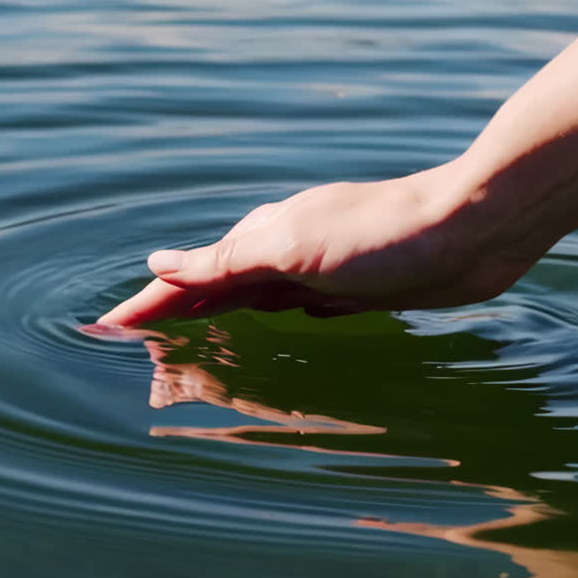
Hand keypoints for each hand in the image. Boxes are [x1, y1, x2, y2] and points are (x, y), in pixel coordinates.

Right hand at [97, 160, 537, 325]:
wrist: (472, 228)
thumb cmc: (382, 233)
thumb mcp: (292, 246)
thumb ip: (226, 259)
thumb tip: (157, 260)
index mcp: (264, 239)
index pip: (190, 279)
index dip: (149, 305)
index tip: (106, 329)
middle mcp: (289, 253)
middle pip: (219, 290)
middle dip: (178, 315)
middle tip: (139, 348)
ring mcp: (326, 271)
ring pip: (258, 301)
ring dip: (223, 318)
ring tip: (194, 342)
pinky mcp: (364, 290)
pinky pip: (303, 310)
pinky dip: (277, 320)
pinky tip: (281, 323)